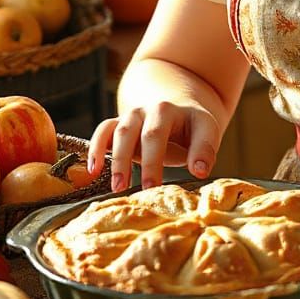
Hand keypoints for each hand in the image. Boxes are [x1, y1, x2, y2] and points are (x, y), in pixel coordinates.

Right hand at [87, 101, 221, 191]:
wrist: (174, 108)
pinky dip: (96, 148)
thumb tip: (200, 170)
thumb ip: (204, 149)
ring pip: (121, 132)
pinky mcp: (118, 124)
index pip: (167, 134)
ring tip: (119, 187)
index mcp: (174, 111)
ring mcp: (132, 115)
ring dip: (118, 160)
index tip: (175, 180)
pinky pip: (103, 131)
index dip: (162, 158)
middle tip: (147, 190)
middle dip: (147, 163)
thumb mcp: (205, 132)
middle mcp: (152, 109)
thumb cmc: (191, 127)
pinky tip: (94, 170)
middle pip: (148, 134)